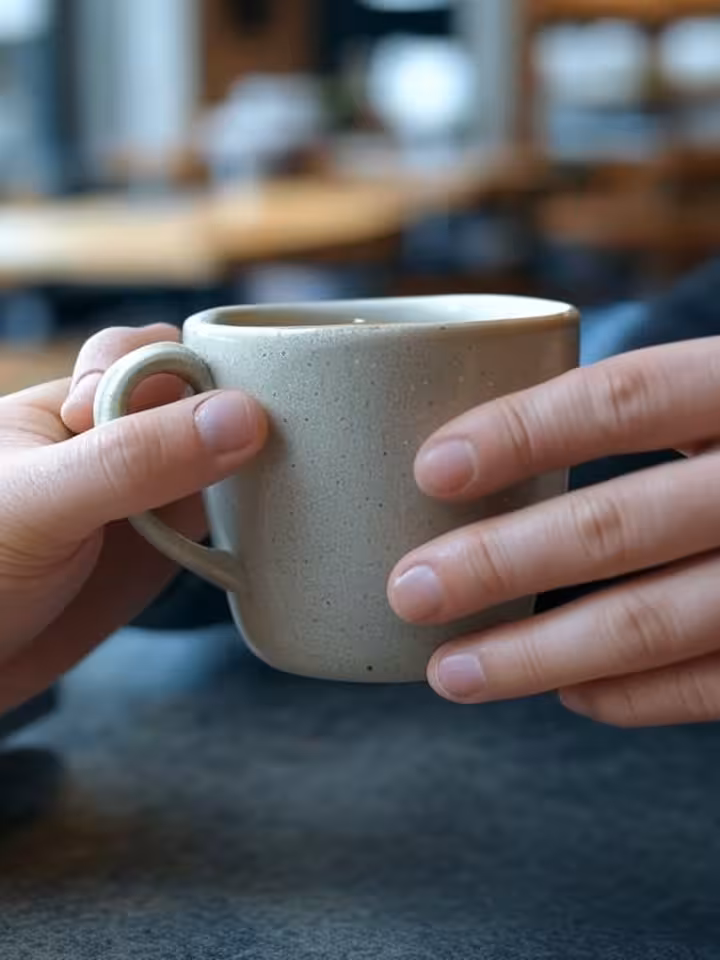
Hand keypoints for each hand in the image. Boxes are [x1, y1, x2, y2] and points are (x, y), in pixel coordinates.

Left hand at [0, 324, 265, 712]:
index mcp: (71, 406)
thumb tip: (242, 416)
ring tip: (289, 483)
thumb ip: (134, 458)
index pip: (151, 358)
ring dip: (251, 465)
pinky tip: (274, 526)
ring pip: (217, 457)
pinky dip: (251, 519)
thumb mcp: (45, 501)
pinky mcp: (163, 549)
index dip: (189, 379)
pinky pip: (220, 517)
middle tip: (262, 452)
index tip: (211, 424)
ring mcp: (142, 497)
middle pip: (197, 401)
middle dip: (234, 415)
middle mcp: (113, 443)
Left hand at [389, 337, 719, 726]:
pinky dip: (632, 697)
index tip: (432, 467)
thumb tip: (485, 456)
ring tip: (452, 673)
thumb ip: (655, 409)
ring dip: (542, 655)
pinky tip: (569, 694)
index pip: (628, 395)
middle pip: (622, 523)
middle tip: (410, 590)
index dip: (524, 430)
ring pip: (660, 621)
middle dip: (501, 563)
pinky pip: (715, 686)